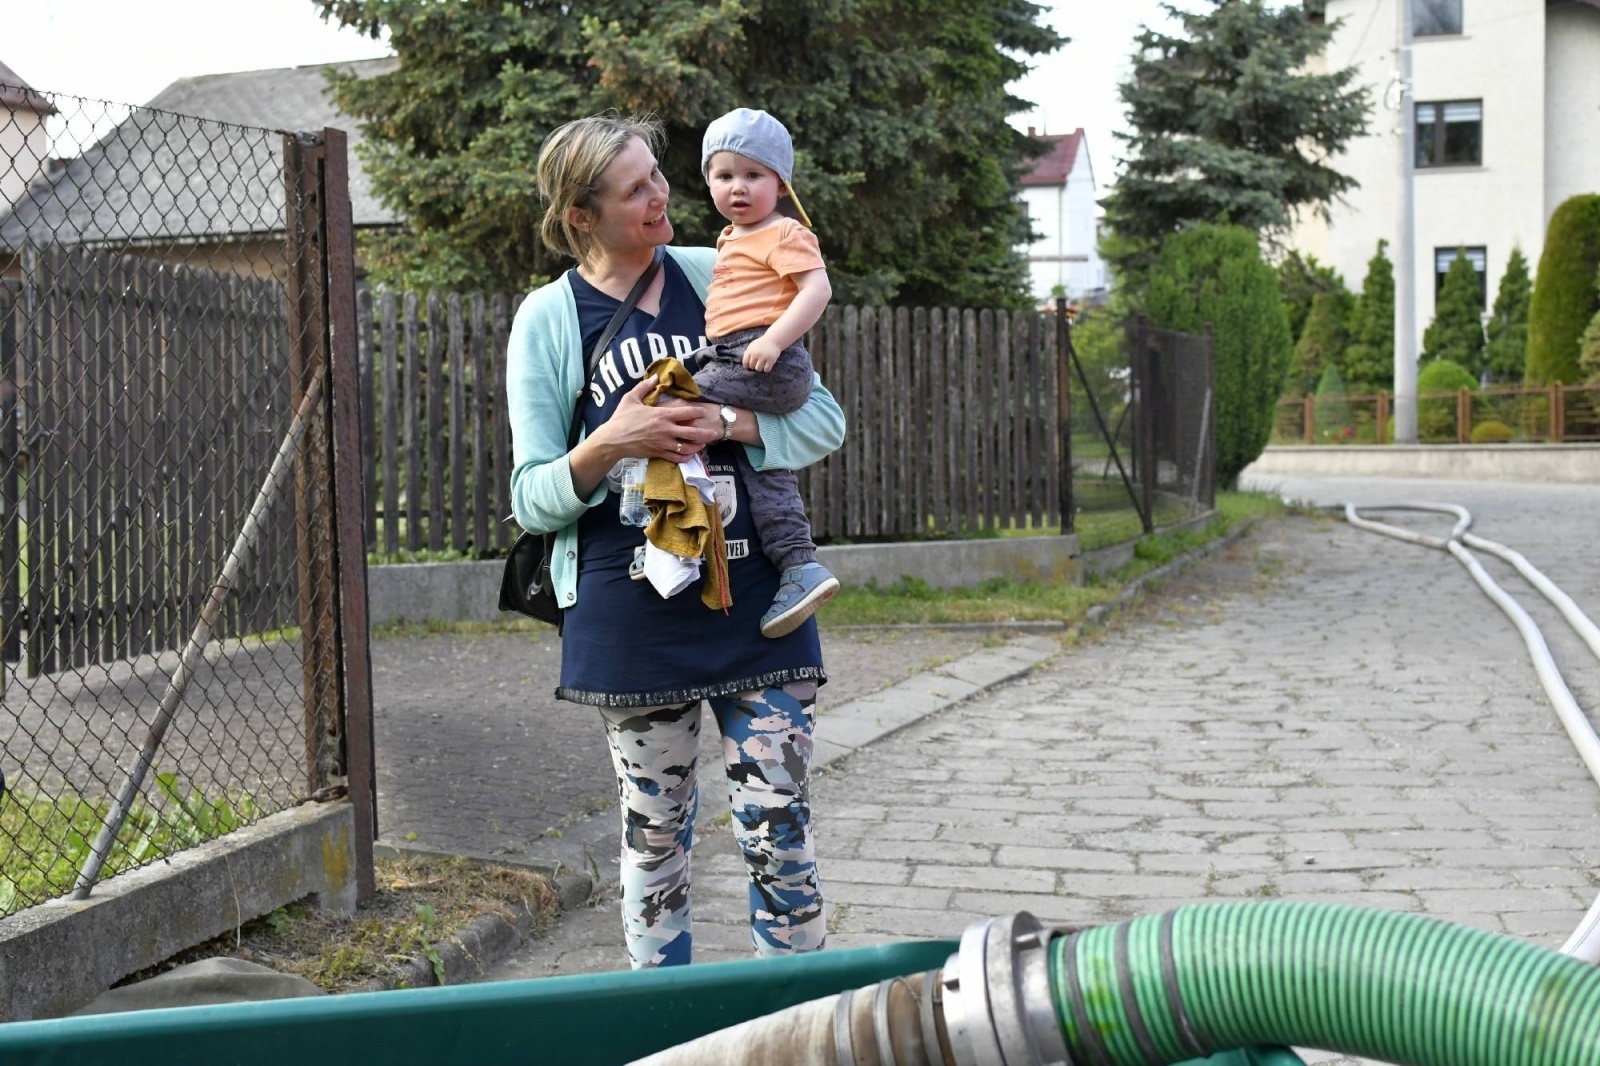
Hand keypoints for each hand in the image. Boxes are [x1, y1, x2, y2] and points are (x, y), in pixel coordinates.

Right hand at [599, 379, 720, 462]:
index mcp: (661, 415)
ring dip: (698, 446)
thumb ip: (644, 387)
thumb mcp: (631, 398)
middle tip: (715, 432)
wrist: (613, 440)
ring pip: (687, 447)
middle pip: (692, 432)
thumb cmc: (621, 418)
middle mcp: (666, 430)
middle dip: (706, 432)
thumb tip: (655, 376)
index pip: (686, 413)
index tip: (705, 411)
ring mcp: (663, 444)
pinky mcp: (659, 454)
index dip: (698, 412)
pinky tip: (691, 455)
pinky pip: (677, 458)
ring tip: (705, 444)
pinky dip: (686, 457)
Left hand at [742, 337, 780, 371]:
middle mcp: (756, 354)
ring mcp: (764, 357)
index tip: (749, 366)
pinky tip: (767, 365)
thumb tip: (745, 363)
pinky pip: (766, 370)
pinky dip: (766, 369)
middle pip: (752, 366)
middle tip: (758, 363)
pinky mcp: (771, 360)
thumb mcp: (752, 346)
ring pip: (758, 369)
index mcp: (750, 350)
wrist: (773, 340)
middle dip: (754, 366)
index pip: (745, 362)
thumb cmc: (762, 344)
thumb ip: (748, 353)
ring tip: (762, 365)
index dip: (746, 366)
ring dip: (760, 368)